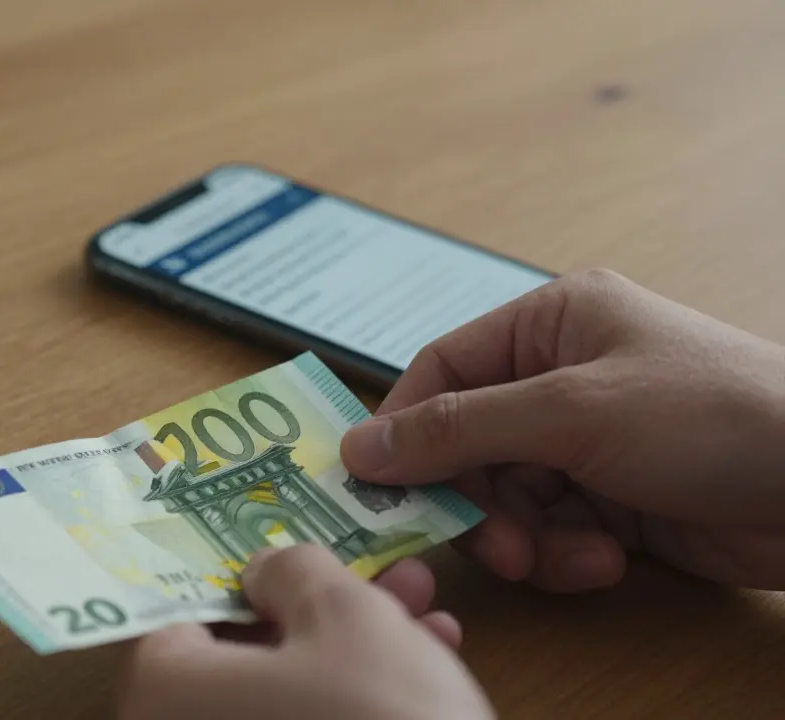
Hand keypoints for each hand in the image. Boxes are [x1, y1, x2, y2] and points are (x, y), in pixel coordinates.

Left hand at [117, 545, 491, 719]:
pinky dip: (356, 706)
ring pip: (287, 696)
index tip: (296, 557)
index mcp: (164, 692)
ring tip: (425, 614)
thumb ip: (293, 571)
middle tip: (381, 577)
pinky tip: (429, 667)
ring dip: (357, 651)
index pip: (182, 614)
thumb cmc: (377, 713)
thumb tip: (264, 572)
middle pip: (245, 657)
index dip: (246, 577)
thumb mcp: (345, 614)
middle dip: (321, 610)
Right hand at [341, 269, 784, 590]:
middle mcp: (562, 375)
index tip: (373, 485)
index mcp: (551, 322)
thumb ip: (460, 429)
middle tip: (492, 545)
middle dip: (477, 500)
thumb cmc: (708, 417)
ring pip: (506, 496)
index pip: (444, 370)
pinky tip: (604, 560)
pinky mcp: (613, 496)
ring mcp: (589, 439)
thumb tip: (359, 446)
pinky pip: (550, 528)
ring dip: (524, 536)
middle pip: (469, 444)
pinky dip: (564, 552)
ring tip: (561, 557)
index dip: (406, 429)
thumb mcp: (572, 412)